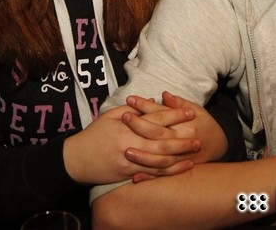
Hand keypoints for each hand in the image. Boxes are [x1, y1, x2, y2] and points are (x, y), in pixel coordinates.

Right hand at [62, 103, 199, 184]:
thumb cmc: (94, 134)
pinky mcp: (129, 174)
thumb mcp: (110, 116)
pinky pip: (152, 174)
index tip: (190, 111)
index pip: (155, 119)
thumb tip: (152, 102)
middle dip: (182, 138)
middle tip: (199, 135)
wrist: (76, 160)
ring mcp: (130, 161)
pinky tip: (180, 167)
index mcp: (126, 126)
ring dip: (180, 156)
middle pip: (162, 140)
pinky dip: (168, 171)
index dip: (174, 115)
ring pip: (160, 160)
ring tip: (194, 152)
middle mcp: (130, 144)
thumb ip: (132, 109)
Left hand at [122, 91, 228, 179]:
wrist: (220, 144)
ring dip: (143, 156)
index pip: (162, 114)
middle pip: (158, 135)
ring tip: (125, 151)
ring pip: (160, 159)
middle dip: (139, 127)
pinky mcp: (179, 169)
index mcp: (185, 124)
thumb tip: (164, 95)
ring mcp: (181, 158)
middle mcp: (183, 141)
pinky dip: (149, 177)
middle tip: (123, 119)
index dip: (145, 107)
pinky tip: (134, 177)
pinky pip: (162, 174)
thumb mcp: (196, 109)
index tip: (130, 100)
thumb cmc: (204, 123)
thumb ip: (178, 103)